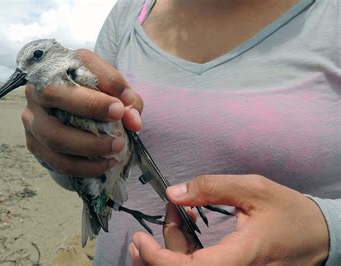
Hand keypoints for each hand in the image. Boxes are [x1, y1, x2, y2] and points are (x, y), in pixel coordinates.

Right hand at [21, 49, 142, 177]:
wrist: (74, 110)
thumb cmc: (95, 94)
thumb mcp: (114, 89)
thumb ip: (128, 99)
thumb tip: (133, 120)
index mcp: (57, 67)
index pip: (72, 74)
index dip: (96, 94)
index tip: (120, 109)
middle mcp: (37, 89)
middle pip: (54, 97)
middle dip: (89, 113)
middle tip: (119, 136)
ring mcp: (32, 118)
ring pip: (53, 136)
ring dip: (88, 148)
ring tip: (116, 150)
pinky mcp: (33, 143)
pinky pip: (55, 160)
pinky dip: (83, 167)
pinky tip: (104, 165)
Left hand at [129, 175, 328, 264]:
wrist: (320, 237)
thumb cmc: (291, 213)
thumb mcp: (254, 189)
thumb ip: (211, 188)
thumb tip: (173, 193)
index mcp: (240, 256)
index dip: (159, 260)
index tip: (139, 240)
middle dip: (154, 258)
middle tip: (138, 237)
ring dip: (168, 251)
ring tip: (167, 217)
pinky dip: (185, 251)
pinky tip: (184, 225)